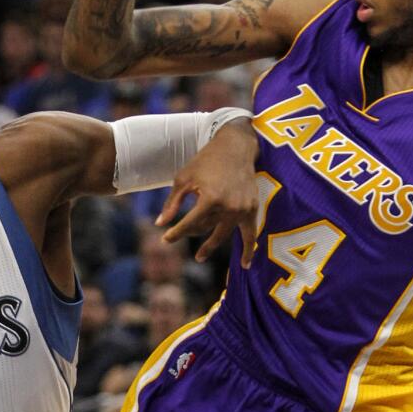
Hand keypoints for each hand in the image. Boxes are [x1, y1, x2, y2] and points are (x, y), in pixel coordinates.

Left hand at [155, 121, 258, 263]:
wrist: (236, 148)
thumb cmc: (205, 161)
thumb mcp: (184, 178)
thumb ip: (172, 203)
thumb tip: (159, 224)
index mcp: (210, 198)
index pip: (189, 223)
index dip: (175, 233)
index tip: (165, 239)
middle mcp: (228, 206)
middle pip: (205, 229)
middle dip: (190, 234)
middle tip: (177, 239)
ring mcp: (242, 209)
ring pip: (223, 234)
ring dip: (211, 245)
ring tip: (199, 257)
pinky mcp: (252, 208)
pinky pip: (250, 234)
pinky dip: (249, 249)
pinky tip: (246, 264)